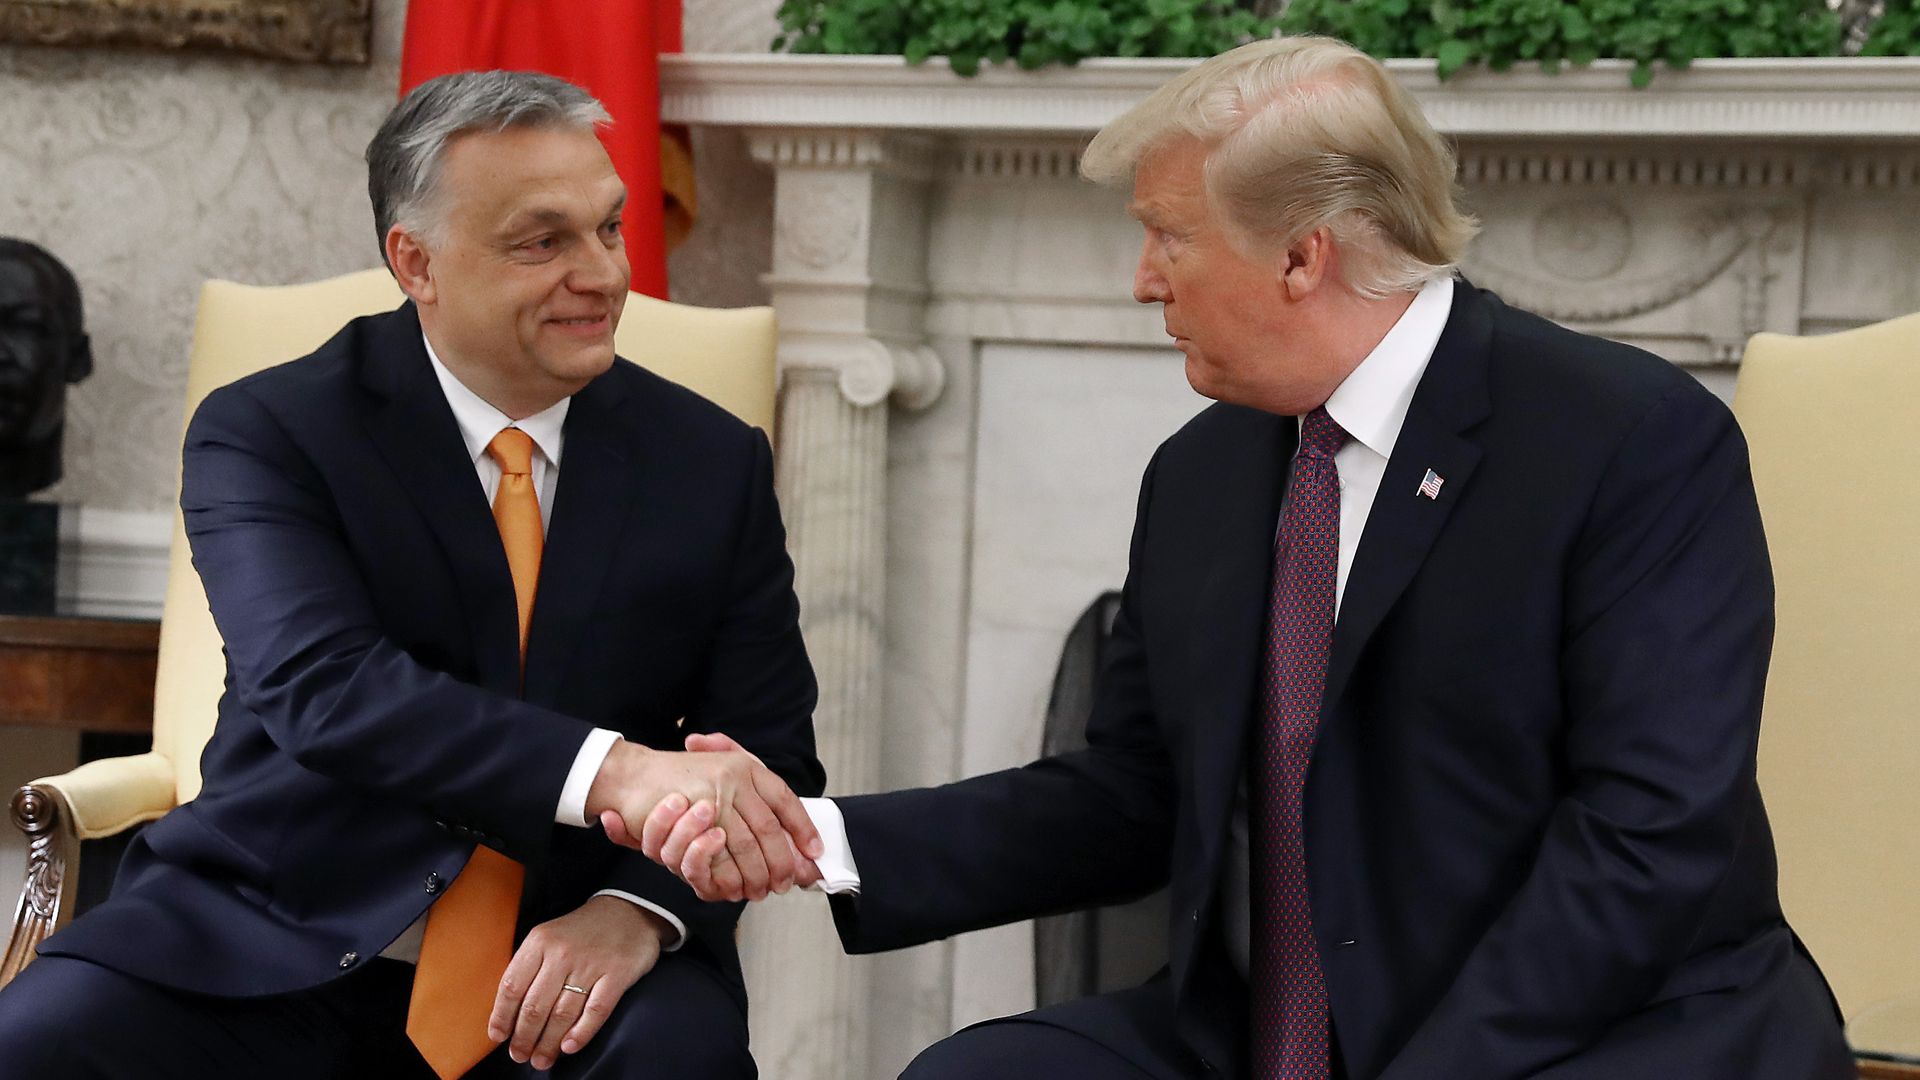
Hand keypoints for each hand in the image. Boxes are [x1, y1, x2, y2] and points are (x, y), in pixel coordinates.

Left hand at [487, 896, 667, 1070]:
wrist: (629, 911)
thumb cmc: (582, 931)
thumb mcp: (549, 935)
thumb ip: (530, 966)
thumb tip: (509, 1012)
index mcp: (540, 941)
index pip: (512, 986)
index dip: (501, 1016)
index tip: (498, 1037)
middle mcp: (562, 952)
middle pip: (535, 1006)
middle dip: (524, 1037)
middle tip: (520, 1055)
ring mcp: (591, 964)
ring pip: (562, 1014)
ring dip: (548, 1043)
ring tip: (541, 1060)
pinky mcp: (618, 974)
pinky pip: (595, 1011)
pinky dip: (581, 1033)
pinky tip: (569, 1047)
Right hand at [586, 738, 823, 902]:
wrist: (633, 775)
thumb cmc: (679, 778)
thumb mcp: (719, 773)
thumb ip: (752, 800)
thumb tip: (792, 839)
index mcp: (744, 766)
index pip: (783, 799)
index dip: (802, 827)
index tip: (815, 852)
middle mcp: (733, 777)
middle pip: (769, 828)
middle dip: (782, 860)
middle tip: (787, 882)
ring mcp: (714, 796)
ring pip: (747, 845)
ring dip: (757, 873)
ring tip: (763, 889)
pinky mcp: (692, 818)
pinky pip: (720, 853)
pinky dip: (729, 874)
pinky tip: (735, 887)